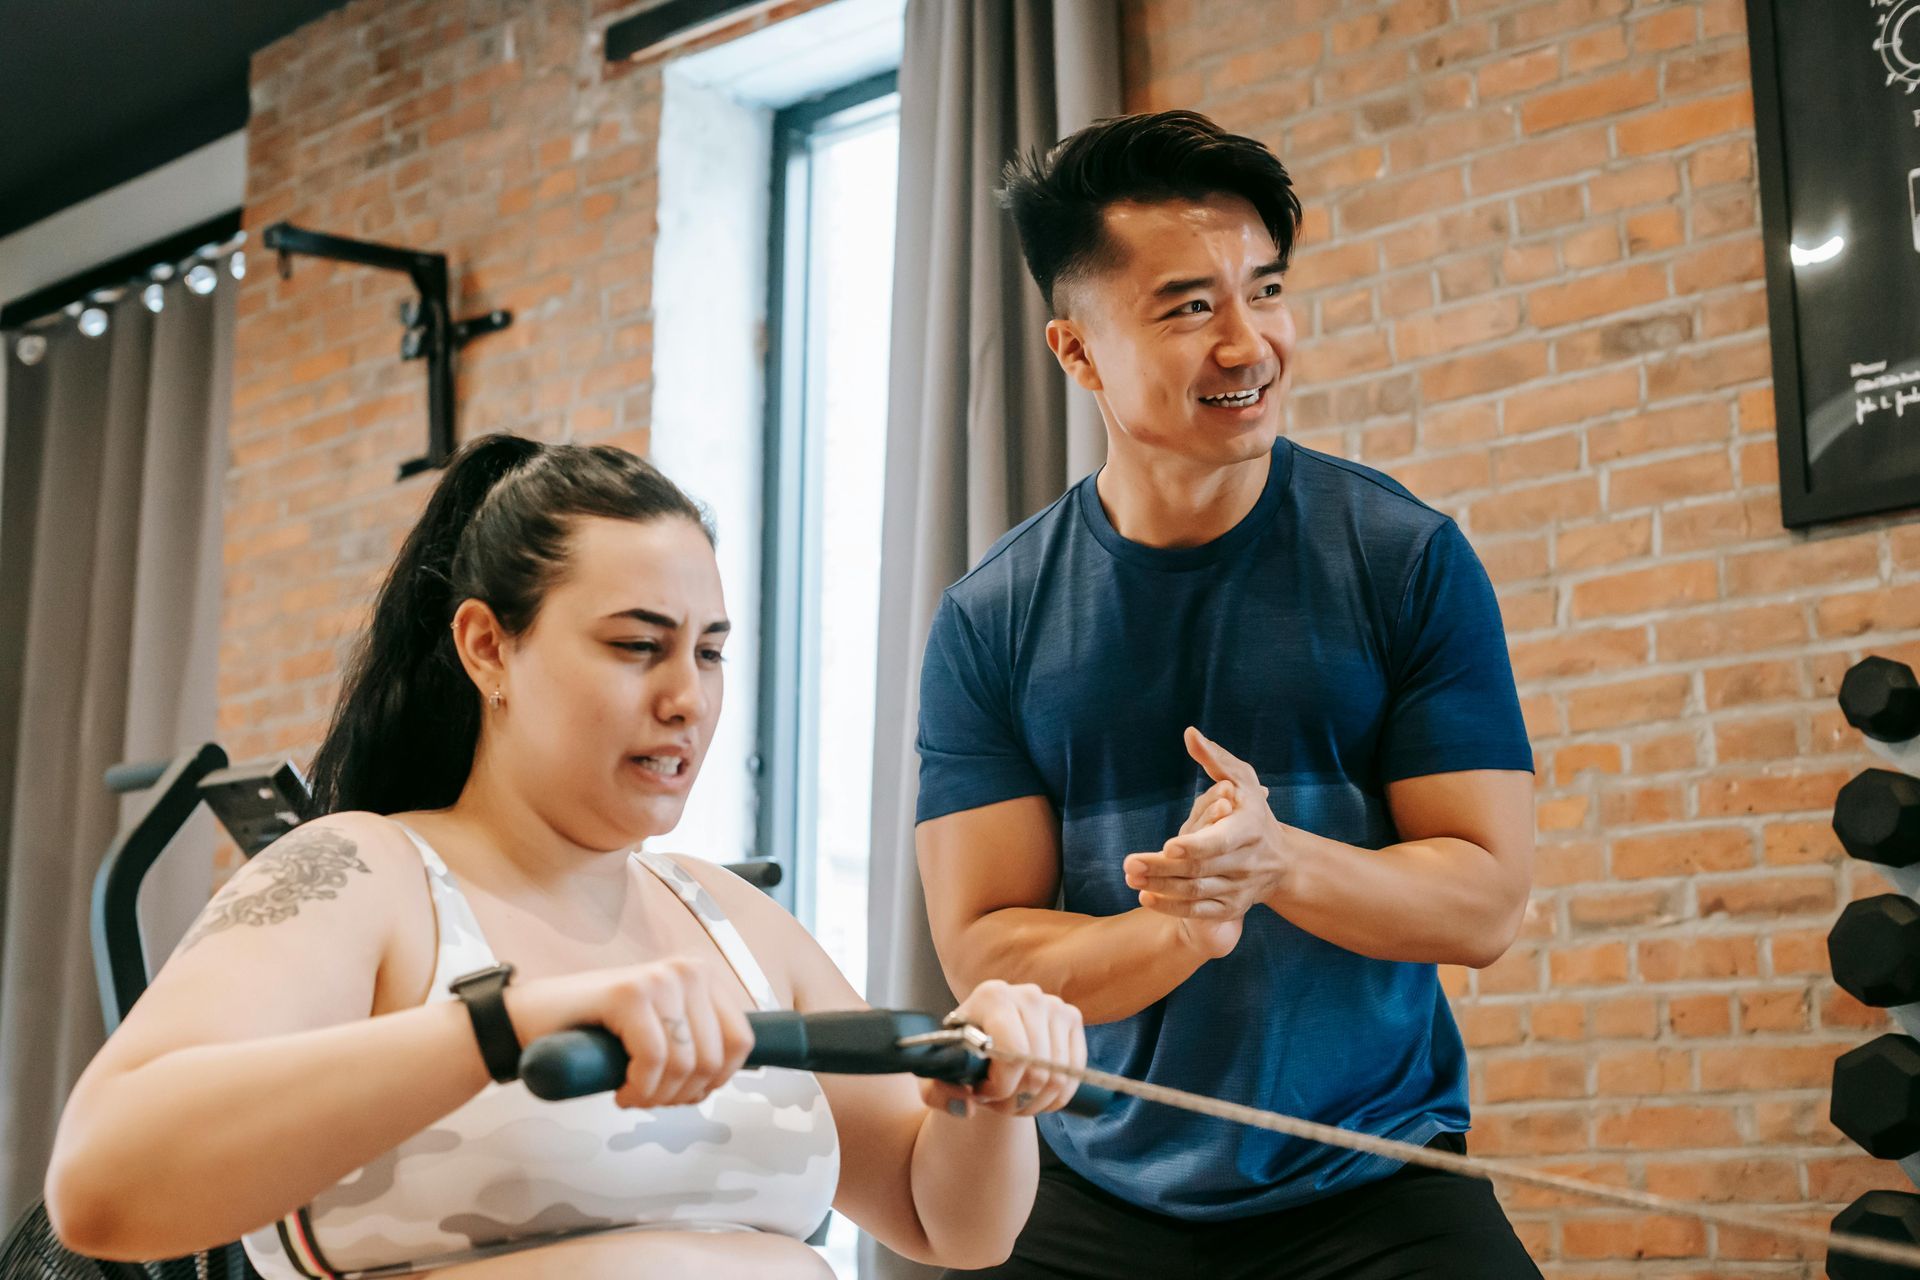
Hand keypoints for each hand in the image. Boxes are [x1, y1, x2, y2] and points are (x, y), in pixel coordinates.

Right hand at [510, 958, 753, 1109]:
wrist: (532, 1021)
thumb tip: (730, 1071)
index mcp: (703, 977)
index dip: (716, 1081)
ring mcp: (660, 978)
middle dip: (683, 1094)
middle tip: (651, 1098)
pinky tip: (621, 1091)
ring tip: (635, 1095)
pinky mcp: (630, 993)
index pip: (742, 1041)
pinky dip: (639, 1089)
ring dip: (659, 1096)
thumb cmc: (599, 1032)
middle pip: (714, 1058)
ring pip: (686, 1064)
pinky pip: (654, 1060)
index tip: (684, 1092)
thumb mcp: (664, 1030)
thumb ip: (699, 1040)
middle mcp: (688, 970)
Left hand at [922, 979, 1085, 1120]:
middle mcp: (1028, 994)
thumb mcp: (938, 1071)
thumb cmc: (960, 1053)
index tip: (981, 1093)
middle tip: (997, 1103)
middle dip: (1016, 1100)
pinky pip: (1074, 1073)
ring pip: (1058, 1077)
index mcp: (991, 996)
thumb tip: (967, 1105)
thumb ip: (937, 1092)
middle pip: (1036, 1070)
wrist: (984, 1036)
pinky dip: (1057, 1097)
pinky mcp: (1073, 1019)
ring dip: (1035, 1102)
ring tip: (1012, 1100)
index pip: (1012, 1053)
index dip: (1000, 1087)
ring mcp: (1055, 1005)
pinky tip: (1036, 1097)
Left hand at [1125, 727, 1291, 929]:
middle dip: (1162, 867)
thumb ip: (1215, 760)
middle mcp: (1246, 863)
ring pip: (1195, 892)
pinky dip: (1172, 908)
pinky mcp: (1230, 908)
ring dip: (1160, 887)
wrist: (1283, 863)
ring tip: (1131, 877)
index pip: (1220, 842)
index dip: (1195, 845)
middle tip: (1129, 863)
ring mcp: (1238, 889)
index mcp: (1249, 830)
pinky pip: (1198, 911)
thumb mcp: (1243, 780)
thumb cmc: (1254, 812)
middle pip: (1199, 869)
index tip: (1169, 845)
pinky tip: (1146, 897)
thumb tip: (1189, 733)